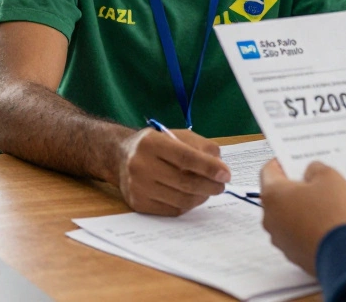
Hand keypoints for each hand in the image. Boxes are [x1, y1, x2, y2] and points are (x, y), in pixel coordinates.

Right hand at [115, 128, 230, 215]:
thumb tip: (220, 167)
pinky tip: (191, 196)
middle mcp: (140, 164)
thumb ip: (200, 146)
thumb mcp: (175, 136)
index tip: (226, 174)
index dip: (209, 167)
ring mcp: (137, 187)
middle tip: (221, 186)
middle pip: (184, 182)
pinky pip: (172, 210)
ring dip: (201, 197)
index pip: (185, 157)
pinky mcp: (138, 203)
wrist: (119, 157)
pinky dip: (188, 205)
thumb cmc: (154, 145)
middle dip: (210, 186)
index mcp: (150, 143)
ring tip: (208, 191)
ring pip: (181, 199)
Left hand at [260, 159, 345, 274]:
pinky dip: (329, 226)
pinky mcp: (299, 256)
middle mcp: (272, 219)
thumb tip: (311, 173)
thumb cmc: (334, 213)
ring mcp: (285, 240)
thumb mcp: (329, 177)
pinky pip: (313, 234)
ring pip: (307, 215)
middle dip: (316, 187)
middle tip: (333, 180)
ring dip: (329, 207)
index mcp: (272, 195)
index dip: (284, 163)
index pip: (269, 171)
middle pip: (292, 196)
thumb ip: (317, 169)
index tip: (296, 160)